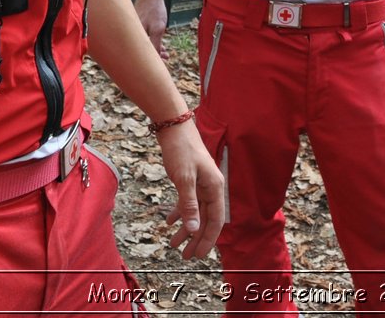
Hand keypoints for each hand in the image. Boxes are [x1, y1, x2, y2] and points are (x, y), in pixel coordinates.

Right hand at [135, 0, 168, 59]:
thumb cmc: (154, 9)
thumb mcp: (158, 28)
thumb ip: (156, 43)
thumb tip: (156, 57)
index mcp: (134, 36)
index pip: (142, 53)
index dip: (152, 60)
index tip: (161, 64)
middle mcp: (131, 33)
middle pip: (142, 49)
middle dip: (155, 54)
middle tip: (166, 57)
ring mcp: (134, 29)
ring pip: (144, 42)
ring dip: (155, 47)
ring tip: (166, 51)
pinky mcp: (137, 25)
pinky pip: (143, 36)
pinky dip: (151, 39)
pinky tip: (159, 41)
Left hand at [156, 118, 225, 259]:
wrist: (174, 127)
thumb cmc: (182, 151)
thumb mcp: (184, 179)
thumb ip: (189, 204)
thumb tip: (193, 228)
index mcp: (215, 188)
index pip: (215, 220)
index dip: (208, 239)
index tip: (199, 255)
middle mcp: (211, 187)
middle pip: (205, 219)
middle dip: (195, 238)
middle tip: (185, 256)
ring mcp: (201, 184)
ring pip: (195, 212)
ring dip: (185, 228)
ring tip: (173, 244)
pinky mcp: (190, 179)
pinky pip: (187, 201)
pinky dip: (179, 212)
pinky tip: (169, 222)